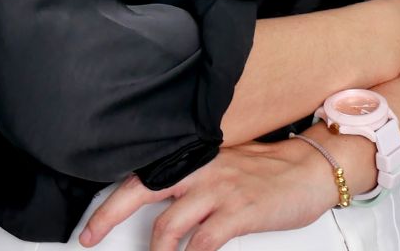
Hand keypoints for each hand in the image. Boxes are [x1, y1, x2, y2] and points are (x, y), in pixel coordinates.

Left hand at [78, 137, 339, 250]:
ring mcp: (219, 190)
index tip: (91, 222)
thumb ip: (194, 178)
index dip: (112, 197)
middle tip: (91, 236)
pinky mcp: (239, 211)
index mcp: (196, 157)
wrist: (308, 169)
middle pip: (143, 190)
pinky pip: (203, 242)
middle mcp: (202, 169)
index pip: (145, 173)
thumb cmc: (268, 171)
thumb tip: (162, 199)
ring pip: (168, 224)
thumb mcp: (224, 166)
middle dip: (110, 215)